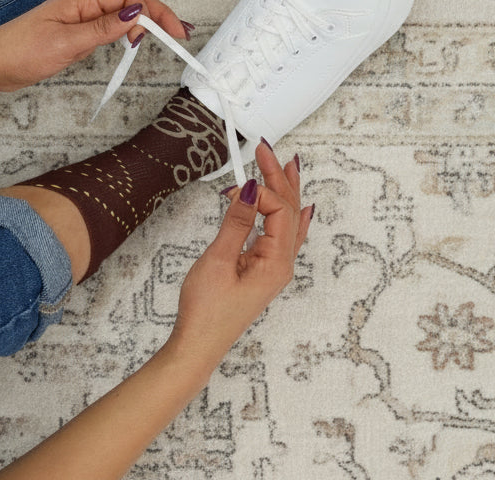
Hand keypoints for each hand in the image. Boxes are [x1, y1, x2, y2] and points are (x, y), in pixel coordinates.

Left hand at [0, 0, 188, 91]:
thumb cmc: (18, 51)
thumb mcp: (65, 43)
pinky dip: (126, 34)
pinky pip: (108, 28)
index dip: (156, 12)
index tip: (172, 31)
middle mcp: (83, 6)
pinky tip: (133, 43)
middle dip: (157, 15)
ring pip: (121, 15)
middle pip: (131, 3)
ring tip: (163, 38)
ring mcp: (79, 19)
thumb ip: (102, 29)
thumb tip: (135, 15)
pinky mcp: (75, 33)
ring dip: (144, 24)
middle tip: (178, 36)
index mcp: (82, 1)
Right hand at [168, 142, 312, 365]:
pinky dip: (286, 214)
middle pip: (289, 210)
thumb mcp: (218, 260)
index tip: (233, 186)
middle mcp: (281, 264)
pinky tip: (296, 206)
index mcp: (276, 262)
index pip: (280, 210)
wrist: (198, 345)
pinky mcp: (263, 270)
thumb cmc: (206, 312)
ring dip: (284, 191)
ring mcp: (274, 267)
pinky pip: (283, 234)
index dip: (260, 191)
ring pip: (288, 220)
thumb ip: (236, 222)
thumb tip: (248, 189)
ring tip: (284, 165)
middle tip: (266, 149)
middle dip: (278, 178)